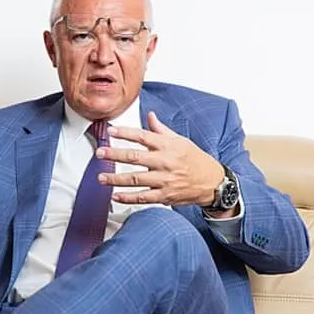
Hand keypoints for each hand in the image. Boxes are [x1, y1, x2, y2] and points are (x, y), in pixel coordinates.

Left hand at [97, 111, 223, 206]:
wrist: (213, 182)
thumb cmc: (195, 159)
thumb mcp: (180, 140)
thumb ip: (161, 130)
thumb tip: (149, 115)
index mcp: (167, 146)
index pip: (142, 136)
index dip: (125, 132)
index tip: (110, 130)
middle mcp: (165, 162)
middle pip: (135, 157)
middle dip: (115, 154)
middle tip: (100, 153)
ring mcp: (164, 180)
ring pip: (136, 179)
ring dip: (116, 179)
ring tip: (101, 177)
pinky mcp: (165, 196)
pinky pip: (143, 197)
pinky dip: (128, 198)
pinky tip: (115, 196)